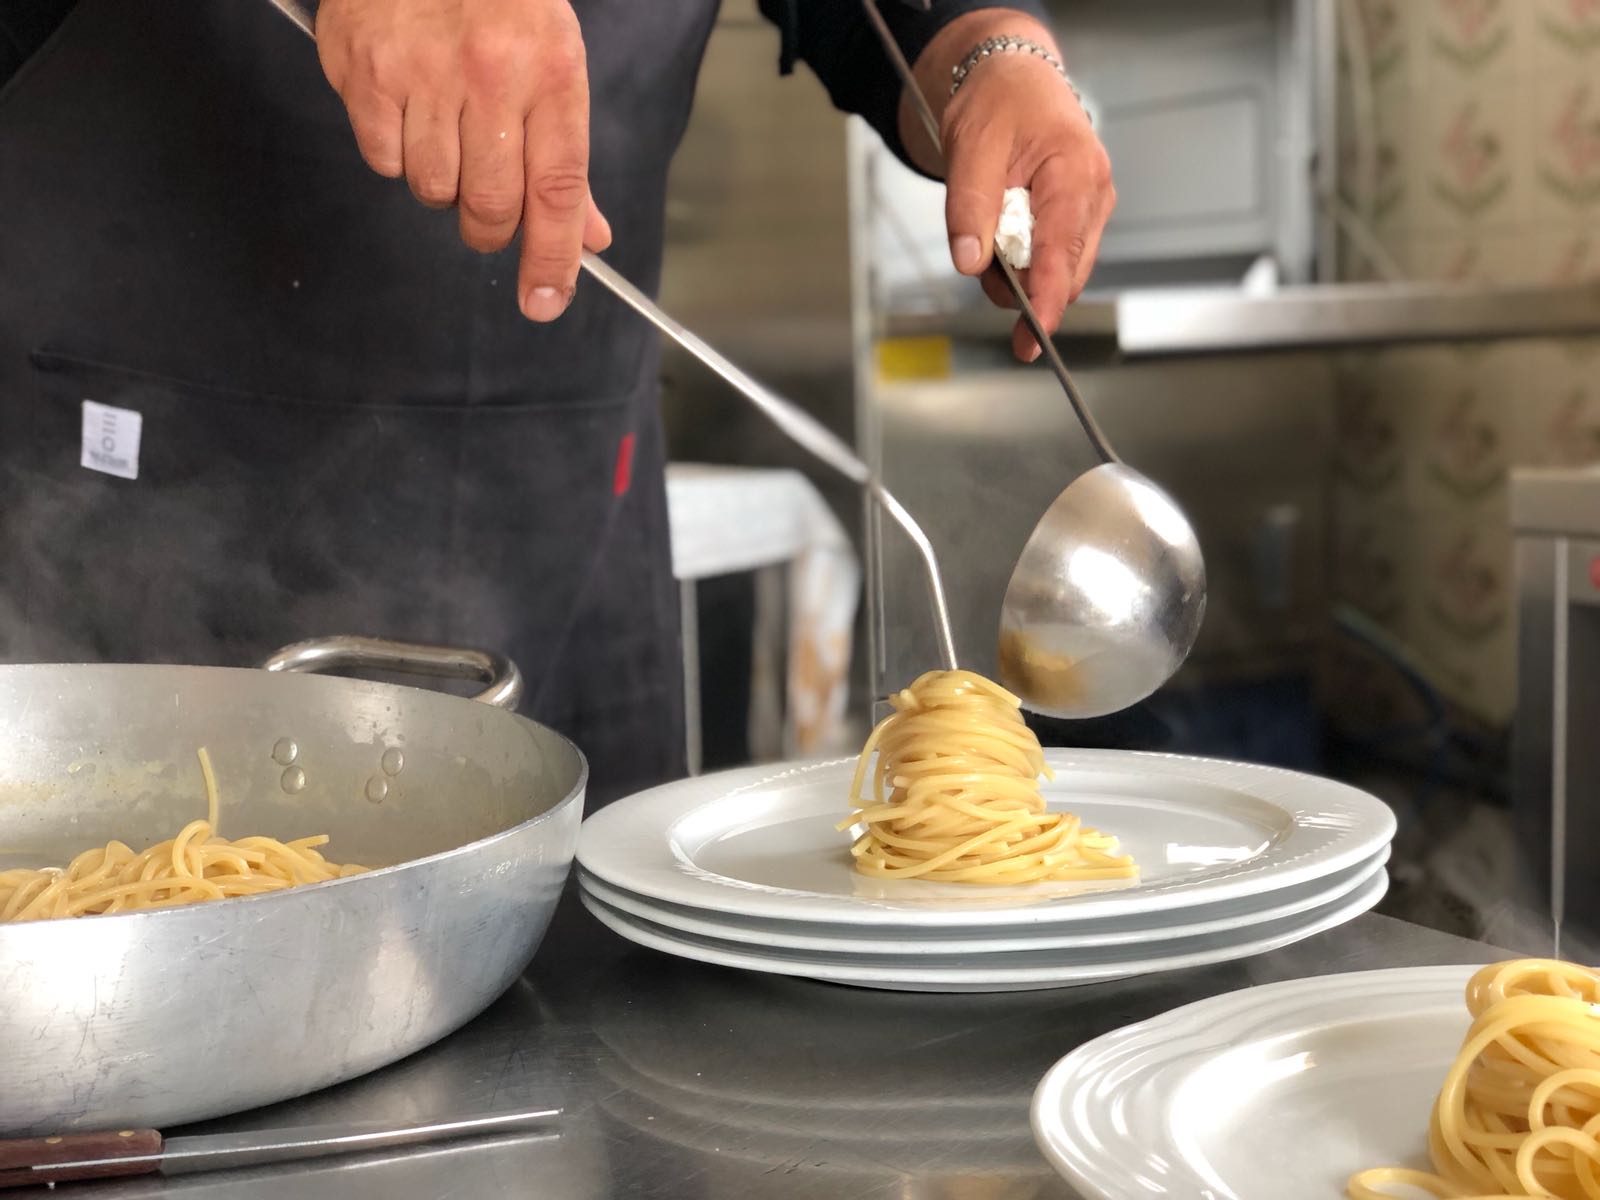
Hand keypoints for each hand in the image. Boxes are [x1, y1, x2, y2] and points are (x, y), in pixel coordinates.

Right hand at [315, 0, 610, 321]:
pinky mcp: (366, 72)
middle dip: (490, 227)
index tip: (544, 304)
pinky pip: (384, 160)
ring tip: (447, 134)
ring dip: (444, 186)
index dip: (551, 259)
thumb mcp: (555, 67)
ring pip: (434, 190)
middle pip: (491, 206)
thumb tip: (587, 239)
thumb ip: (566, 161)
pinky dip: (397, 155)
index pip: (556, 192)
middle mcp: (490, 77)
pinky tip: (408, 112)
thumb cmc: (503, 3)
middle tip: (488, 209)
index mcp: (550, 77)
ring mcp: (423, 74)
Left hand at [904, 13, 1113, 361]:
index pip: (1061, 251)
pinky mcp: (1079, 216)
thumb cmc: (998, 102)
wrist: (1014, 78)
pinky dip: (1024, 258)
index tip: (1033, 336)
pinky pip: (1054, 255)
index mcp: (1074, 171)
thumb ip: (970, 208)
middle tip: (978, 258)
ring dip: (1018, 270)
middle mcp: (1094, 193)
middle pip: (1064, 271)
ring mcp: (1091, 206)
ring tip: (988, 230)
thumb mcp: (970, 147)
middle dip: (1020, 285)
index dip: (1045, 299)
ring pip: (1059, 268)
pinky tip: (1004, 233)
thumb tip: (971, 263)